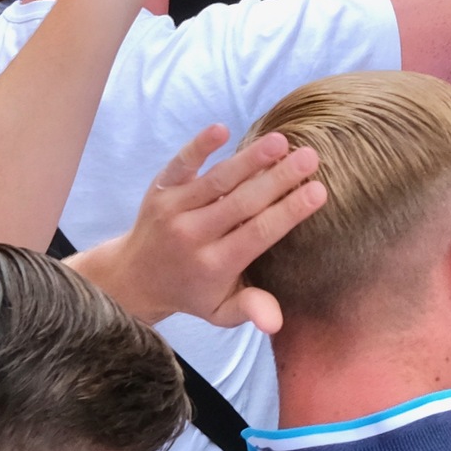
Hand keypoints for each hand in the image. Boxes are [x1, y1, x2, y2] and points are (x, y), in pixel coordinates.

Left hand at [71, 126, 323, 330]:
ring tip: (281, 140)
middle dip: (278, 179)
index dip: (288, 212)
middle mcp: (192, 236)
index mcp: (213, 265)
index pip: (257, 234)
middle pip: (241, 203)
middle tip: (311, 157)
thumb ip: (249, 310)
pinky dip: (198, 147)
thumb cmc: (192, 291)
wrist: (132, 278)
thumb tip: (277, 322)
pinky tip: (221, 129)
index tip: (319, 191)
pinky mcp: (160, 190)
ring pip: (216, 181)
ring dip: (249, 159)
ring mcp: (173, 211)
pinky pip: (180, 165)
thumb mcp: (220, 311)